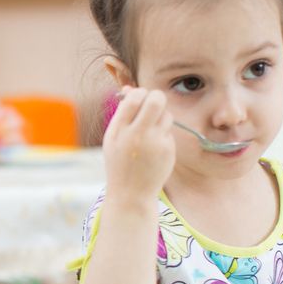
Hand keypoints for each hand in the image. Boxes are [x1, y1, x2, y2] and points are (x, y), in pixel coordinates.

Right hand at [102, 88, 174, 203]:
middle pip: (156, 100)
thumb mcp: (113, 138)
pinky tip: (154, 149)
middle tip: (154, 104)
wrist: (131, 194)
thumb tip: (129, 89)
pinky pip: (169, 132)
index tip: (139, 100)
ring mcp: (155, 142)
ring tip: (151, 131)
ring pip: (167, 115)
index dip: (139, 94)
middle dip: (157, 97)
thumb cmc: (119, 163)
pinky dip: (164, 135)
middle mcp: (137, 134)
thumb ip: (121, 114)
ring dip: (161, 117)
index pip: (134, 98)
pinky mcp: (168, 150)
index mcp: (119, 130)